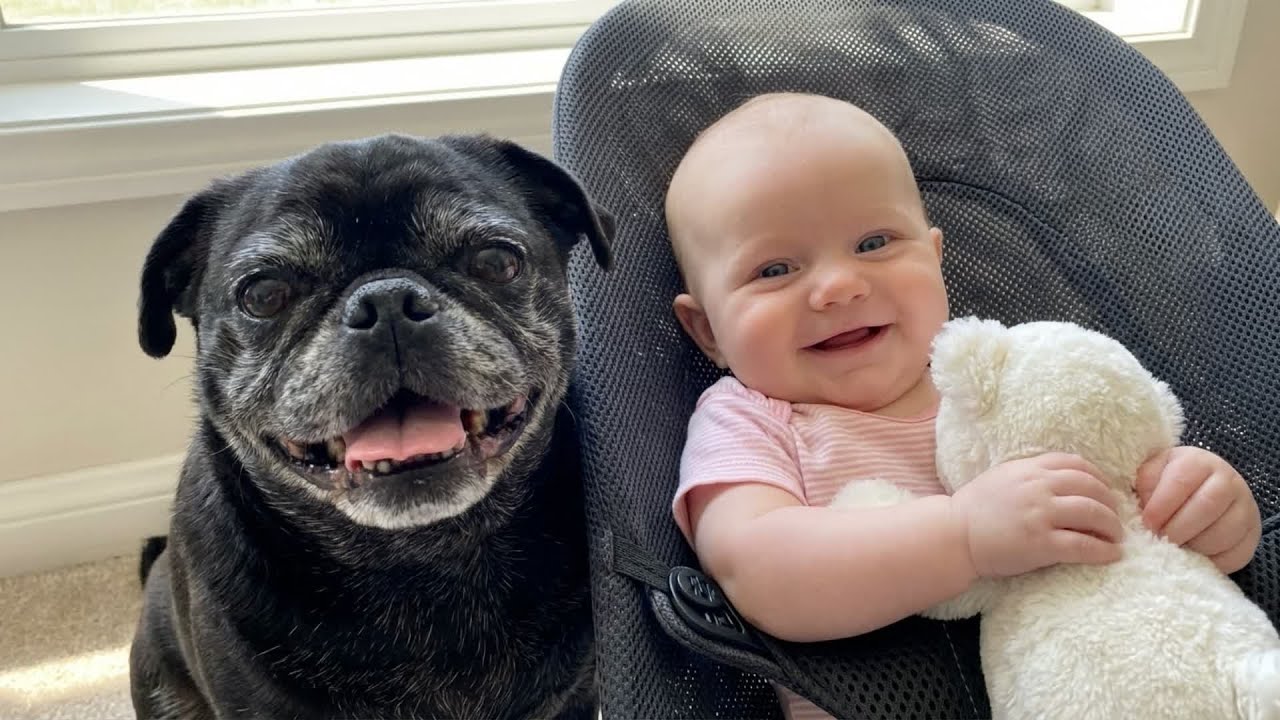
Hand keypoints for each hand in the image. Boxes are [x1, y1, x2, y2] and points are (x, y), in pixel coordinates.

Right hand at [950, 452, 1123, 577]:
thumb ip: (1031, 474)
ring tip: (1116, 536)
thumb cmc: (975, 508)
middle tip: (1115, 517)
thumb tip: (1063, 480)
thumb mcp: (1003, 477)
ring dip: (1112, 526)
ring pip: (1093, 514)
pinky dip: (1103, 551)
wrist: (953, 535)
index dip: (1098, 477)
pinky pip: (1083, 545)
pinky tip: (1112, 554)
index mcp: (1029, 469)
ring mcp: (1040, 515)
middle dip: (1110, 503)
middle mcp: (1038, 487)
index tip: (1105, 491)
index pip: (1076, 464)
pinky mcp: (1041, 543)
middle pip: (1091, 488)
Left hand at [1136, 446, 1260, 572]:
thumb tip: (1142, 507)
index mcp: (1198, 462)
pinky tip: (1194, 555)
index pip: (1181, 482)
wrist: (1199, 491)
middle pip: (1205, 507)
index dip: (1161, 506)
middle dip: (1177, 529)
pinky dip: (1211, 561)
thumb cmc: (1167, 484)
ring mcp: (1245, 507)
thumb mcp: (1152, 474)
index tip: (1146, 523)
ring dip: (1193, 546)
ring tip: (1175, 548)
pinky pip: (1235, 554)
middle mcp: (1228, 481)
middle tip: (1159, 540)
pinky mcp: (1253, 533)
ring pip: (1222, 533)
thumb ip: (1145, 485)